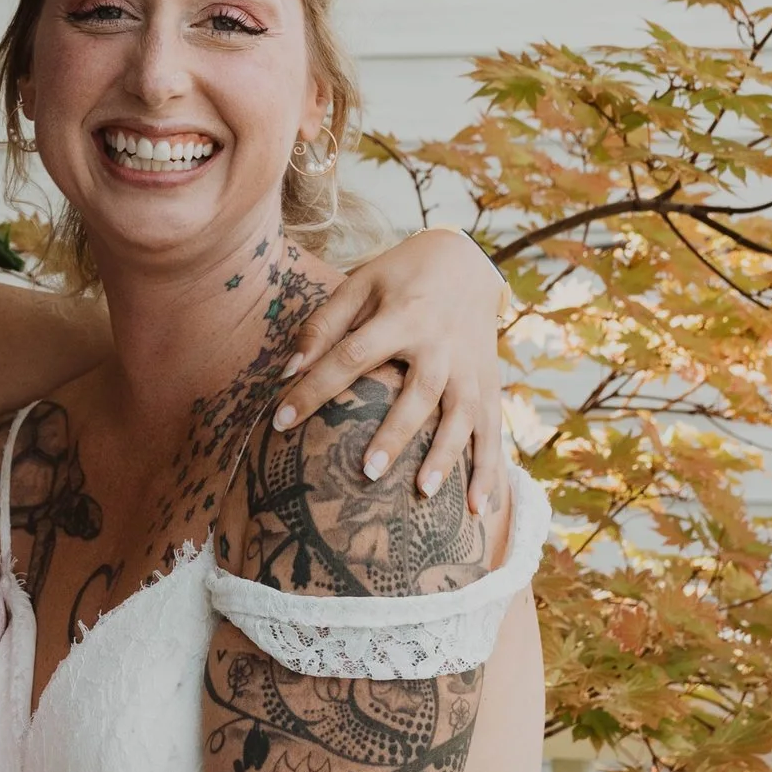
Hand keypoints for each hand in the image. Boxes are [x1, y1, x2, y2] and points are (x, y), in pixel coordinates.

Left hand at [276, 228, 504, 509]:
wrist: (467, 262)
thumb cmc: (400, 277)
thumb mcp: (359, 284)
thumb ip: (322, 325)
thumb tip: (286, 371)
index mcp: (402, 316)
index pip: (351, 356)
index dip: (314, 388)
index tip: (279, 422)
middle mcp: (440, 345)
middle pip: (418, 393)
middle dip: (395, 433)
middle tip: (367, 472)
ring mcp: (470, 368)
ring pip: (462, 416)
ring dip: (446, 456)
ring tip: (424, 493)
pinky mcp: (489, 385)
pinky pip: (492, 431)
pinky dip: (490, 470)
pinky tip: (480, 509)